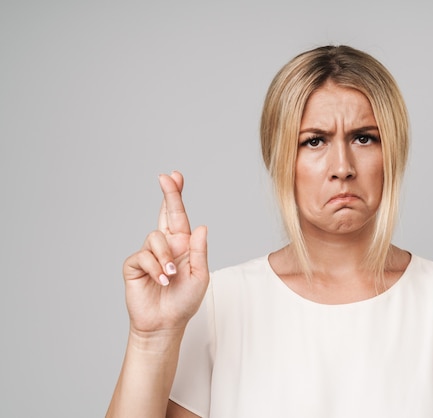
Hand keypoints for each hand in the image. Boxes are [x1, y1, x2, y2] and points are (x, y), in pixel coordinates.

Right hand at [122, 171, 208, 335]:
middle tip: (166, 177)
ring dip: (165, 257)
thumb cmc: (184, 301)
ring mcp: (149, 254)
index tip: (175, 176)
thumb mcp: (199, 276)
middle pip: (165, 214)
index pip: (180, 216)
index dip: (176, 196)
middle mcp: (166, 246)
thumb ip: (199, 251)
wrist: (165, 323)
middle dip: (168, 195)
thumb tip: (201, 226)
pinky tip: (160, 280)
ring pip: (155, 238)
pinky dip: (154, 268)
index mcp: (184, 245)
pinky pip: (143, 256)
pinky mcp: (134, 265)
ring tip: (170, 275)